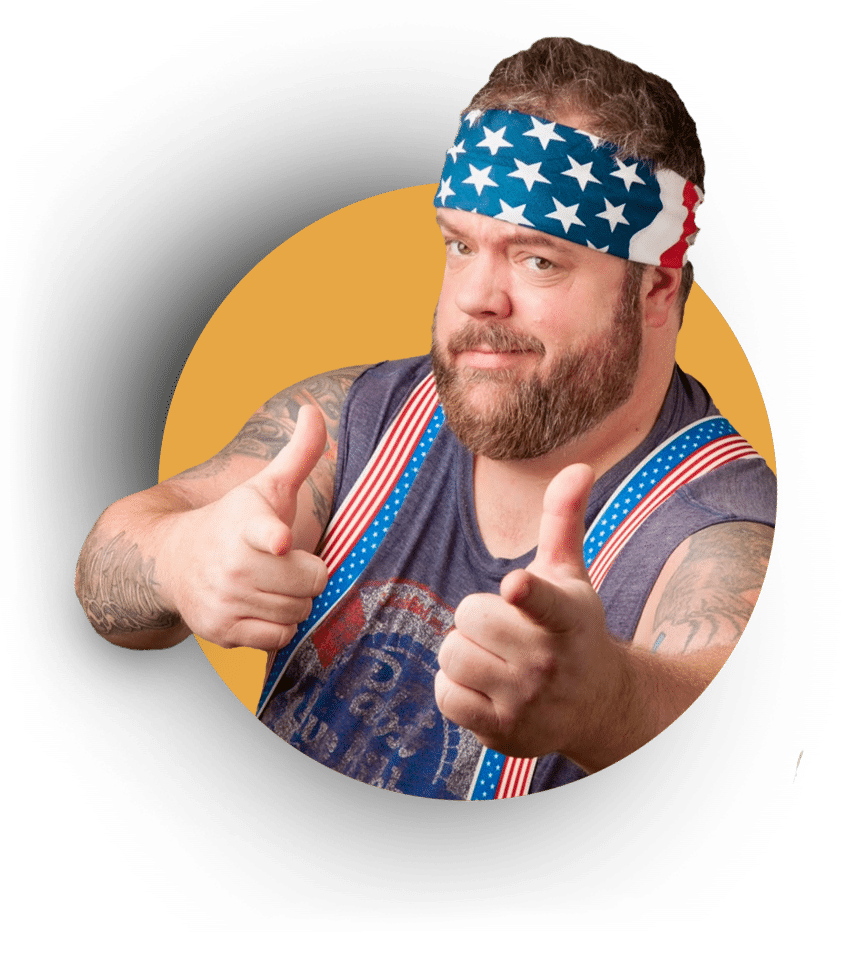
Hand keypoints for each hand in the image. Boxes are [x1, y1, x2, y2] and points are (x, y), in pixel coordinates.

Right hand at [159, 405, 329, 650]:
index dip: (272, 536)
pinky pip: (278, 637)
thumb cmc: (236, 521)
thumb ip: (298, 452)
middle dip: (307, 575)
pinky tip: (261, 607)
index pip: (262, 528)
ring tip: (271, 584)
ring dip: (294, 601)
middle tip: (285, 564)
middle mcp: (232, 562)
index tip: (278, 541)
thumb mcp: (266, 486)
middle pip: (310, 581)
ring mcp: (224, 598)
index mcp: (247, 522)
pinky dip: (278, 626)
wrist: (175, 560)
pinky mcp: (221, 631)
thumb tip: (314, 409)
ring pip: (297, 611)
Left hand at [435, 464, 624, 760]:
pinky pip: (445, 695)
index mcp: (567, 617)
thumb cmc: (573, 628)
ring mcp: (527, 701)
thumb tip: (578, 465)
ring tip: (493, 655)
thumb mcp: (572, 576)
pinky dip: (453, 686)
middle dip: (478, 616)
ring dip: (463, 651)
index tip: (516, 586)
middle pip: (470, 617)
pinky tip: (482, 684)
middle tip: (504, 628)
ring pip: (453, 656)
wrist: (596, 705)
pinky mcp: (503, 733)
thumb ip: (564, 520)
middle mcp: (550, 661)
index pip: (544, 601)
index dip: (527, 593)